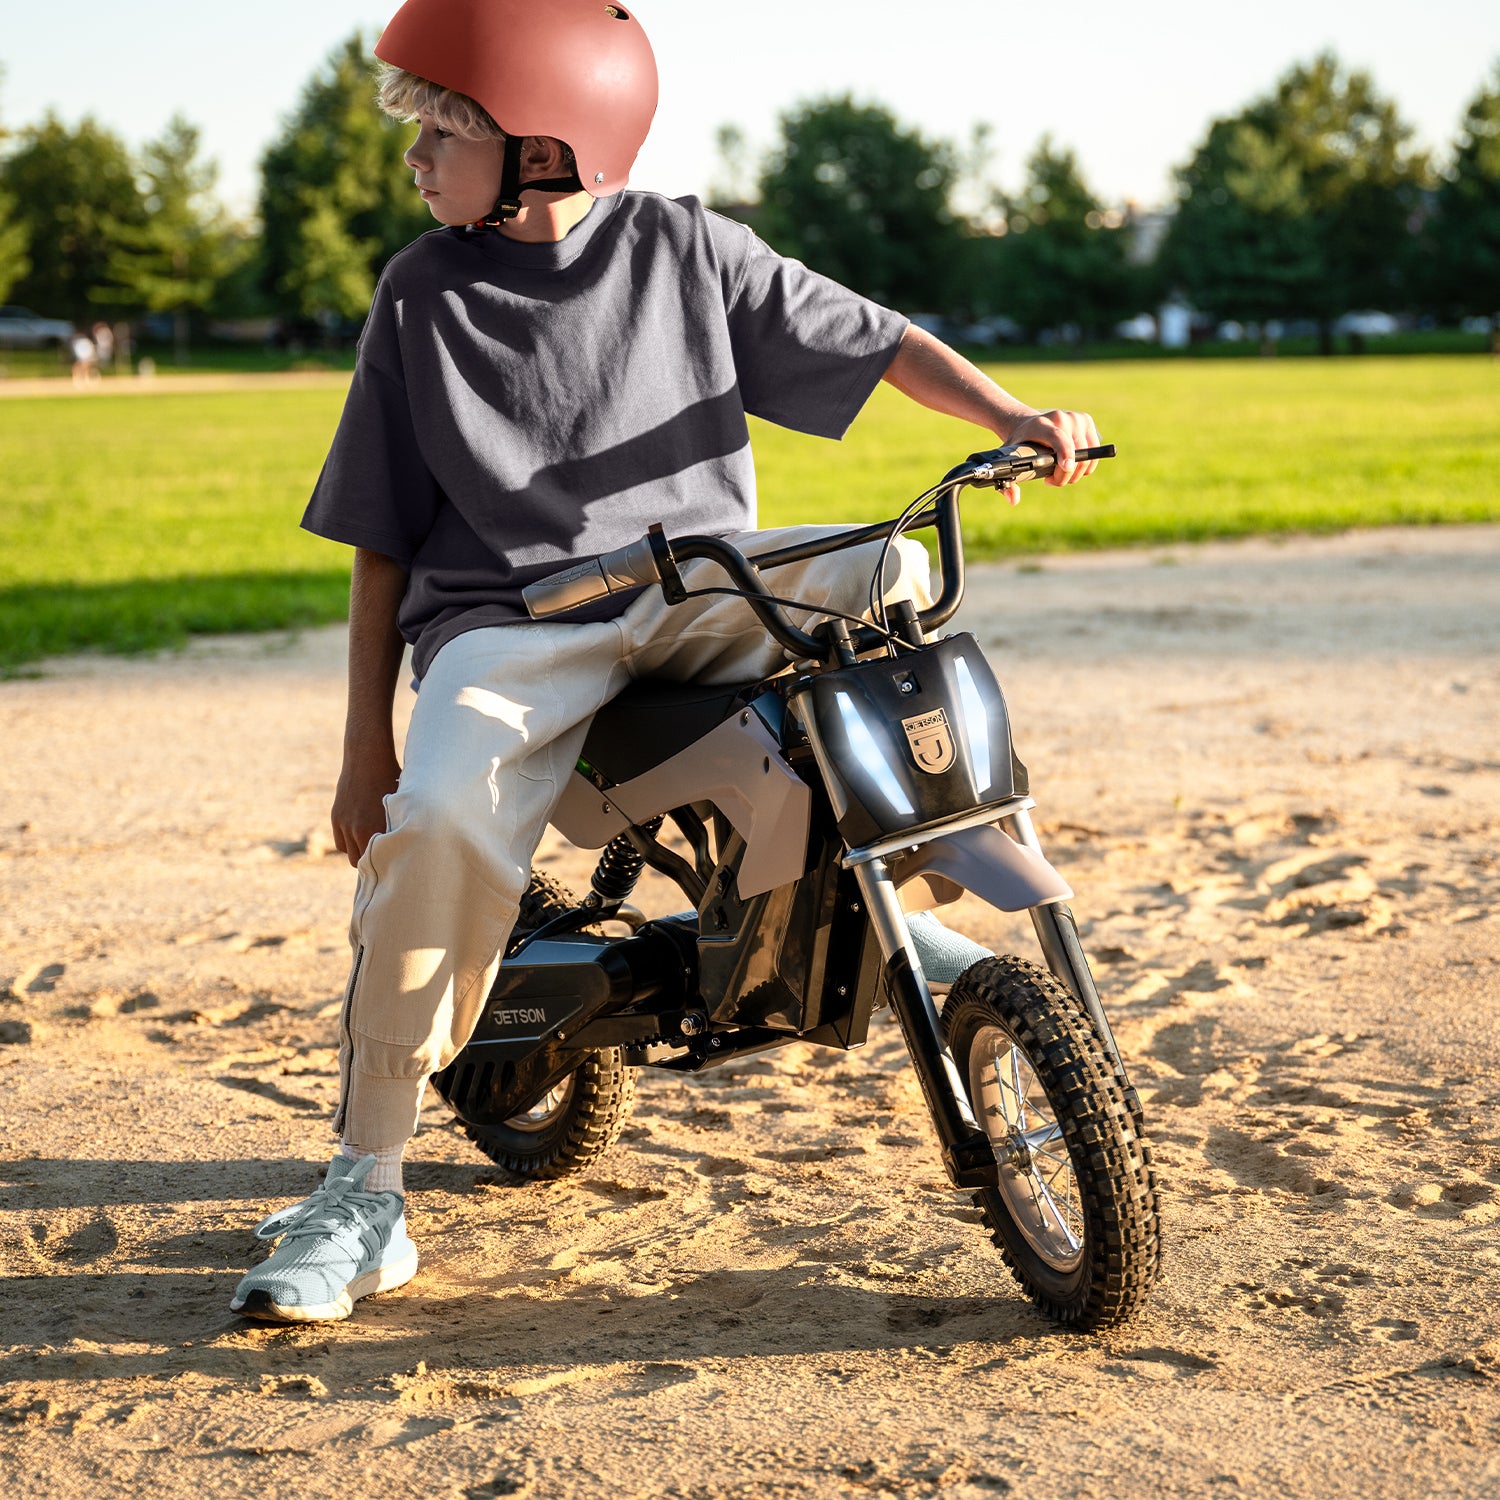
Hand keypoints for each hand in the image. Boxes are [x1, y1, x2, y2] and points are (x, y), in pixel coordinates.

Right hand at [331, 744, 400, 867]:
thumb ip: (402, 827)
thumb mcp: (403, 805)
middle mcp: (361, 830)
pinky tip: (360, 838)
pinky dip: (349, 844)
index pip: (382, 860)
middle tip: (384, 860)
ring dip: (360, 854)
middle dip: (373, 863)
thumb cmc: (394, 781)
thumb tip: (415, 844)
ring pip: (351, 854)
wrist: (368, 760)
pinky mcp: (336, 818)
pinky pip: (341, 843)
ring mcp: (346, 825)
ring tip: (373, 848)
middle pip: (364, 862)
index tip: (395, 865)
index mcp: (381, 829)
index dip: (388, 865)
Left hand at [1000, 408, 1103, 505]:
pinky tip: (1069, 465)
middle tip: (1050, 480)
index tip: (1067, 467)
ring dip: (1075, 472)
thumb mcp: (1009, 460)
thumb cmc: (1020, 444)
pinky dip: (1084, 464)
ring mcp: (1076, 418)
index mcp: (1040, 425)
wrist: (1029, 424)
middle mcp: (1060, 418)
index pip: (1057, 438)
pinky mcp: (1086, 420)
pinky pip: (1094, 450)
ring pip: (1087, 454)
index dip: (1065, 453)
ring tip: (1058, 473)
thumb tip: (1014, 500)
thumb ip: (1008, 483)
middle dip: (1065, 475)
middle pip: (1075, 452)